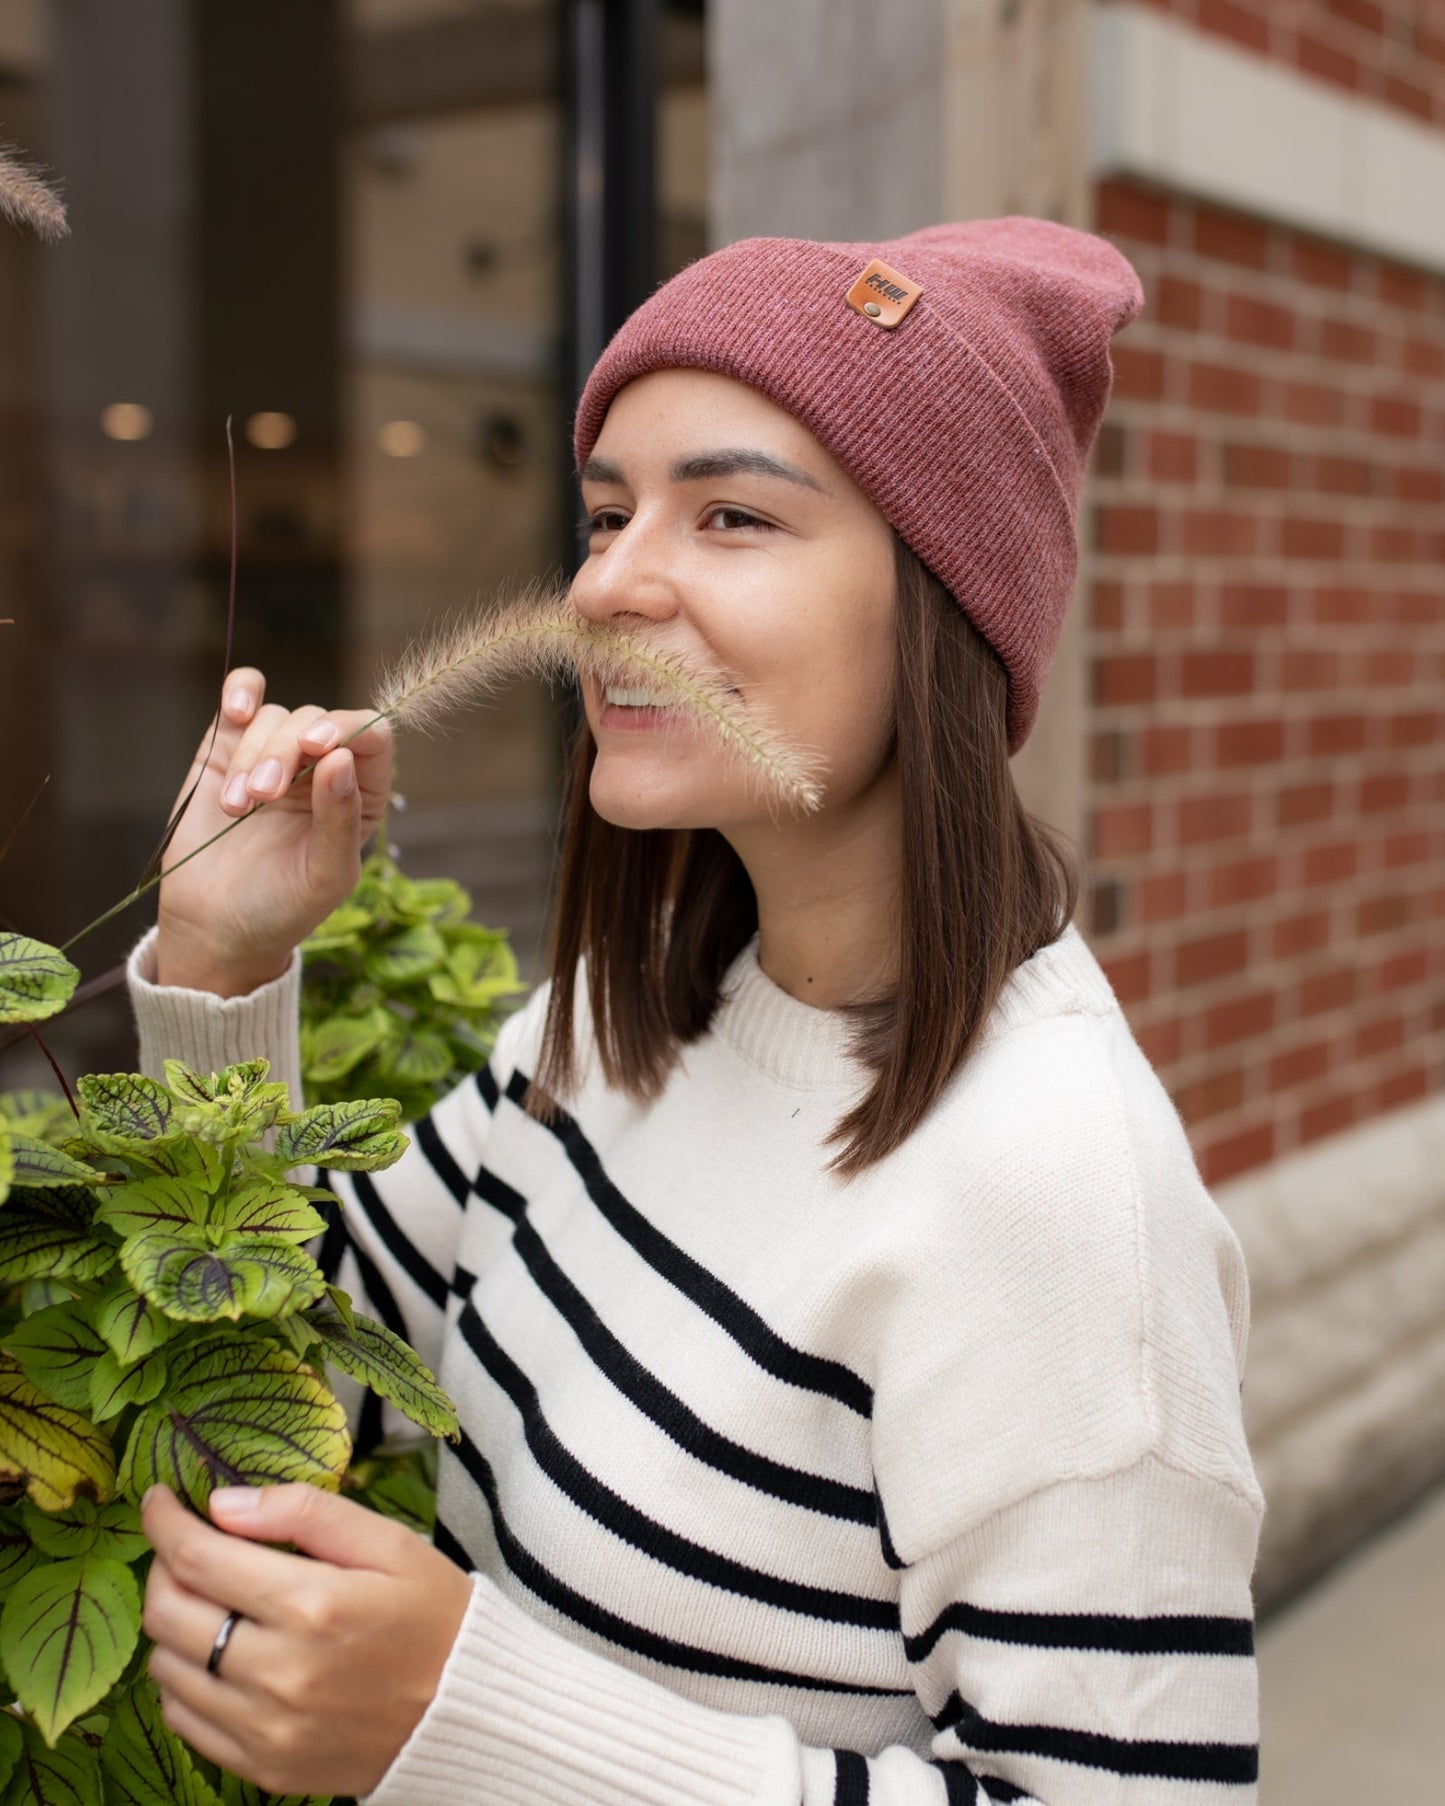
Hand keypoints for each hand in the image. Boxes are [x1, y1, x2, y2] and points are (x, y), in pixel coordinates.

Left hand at [141, 1481, 474, 1797]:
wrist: (469, 1712)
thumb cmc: (433, 1615)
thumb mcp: (388, 1542)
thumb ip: (305, 1513)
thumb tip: (222, 1503)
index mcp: (313, 1605)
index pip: (197, 1558)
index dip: (163, 1521)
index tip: (159, 1499)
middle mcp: (280, 1672)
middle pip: (168, 1614)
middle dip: (162, 1567)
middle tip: (185, 1545)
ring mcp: (268, 1728)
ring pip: (166, 1669)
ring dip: (173, 1625)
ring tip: (211, 1600)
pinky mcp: (265, 1767)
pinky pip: (185, 1721)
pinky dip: (184, 1682)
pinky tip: (219, 1654)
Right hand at [155, 668, 392, 995]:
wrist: (215, 927)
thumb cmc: (282, 909)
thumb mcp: (325, 875)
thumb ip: (341, 818)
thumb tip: (342, 757)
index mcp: (361, 795)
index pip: (372, 737)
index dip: (348, 729)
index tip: (317, 748)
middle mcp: (324, 768)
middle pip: (317, 722)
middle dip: (286, 752)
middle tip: (263, 797)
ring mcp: (275, 755)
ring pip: (275, 718)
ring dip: (253, 755)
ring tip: (237, 808)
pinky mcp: (228, 750)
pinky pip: (243, 699)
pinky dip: (241, 692)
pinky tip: (237, 710)